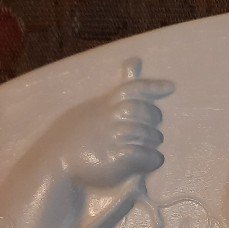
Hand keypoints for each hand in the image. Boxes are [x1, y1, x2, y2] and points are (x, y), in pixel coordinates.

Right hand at [41, 59, 172, 191]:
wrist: (55, 165)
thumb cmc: (76, 139)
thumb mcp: (92, 109)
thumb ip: (115, 92)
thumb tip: (136, 60)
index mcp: (102, 107)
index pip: (130, 89)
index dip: (152, 87)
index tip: (172, 87)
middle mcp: (107, 119)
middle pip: (140, 110)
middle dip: (153, 118)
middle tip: (152, 128)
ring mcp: (110, 138)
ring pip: (145, 133)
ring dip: (153, 140)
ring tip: (150, 146)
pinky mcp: (115, 158)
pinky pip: (144, 155)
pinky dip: (153, 158)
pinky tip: (151, 161)